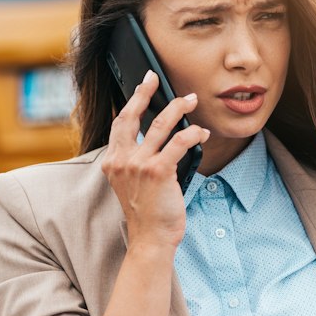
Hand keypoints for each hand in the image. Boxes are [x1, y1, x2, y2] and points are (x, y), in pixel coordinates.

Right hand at [101, 71, 209, 250]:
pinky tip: (202, 132)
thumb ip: (137, 161)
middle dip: (145, 92)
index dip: (132, 101)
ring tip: (191, 100)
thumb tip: (160, 136)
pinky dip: (193, 133)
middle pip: (133, 116)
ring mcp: (138, 165)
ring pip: (161, 124)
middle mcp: (122, 160)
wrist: (150, 238)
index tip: (143, 85)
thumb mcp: (132, 183)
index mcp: (113, 161)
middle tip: (156, 78)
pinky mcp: (158, 171)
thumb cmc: (147, 213)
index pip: (120, 123)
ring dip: (178, 108)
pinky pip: (179, 142)